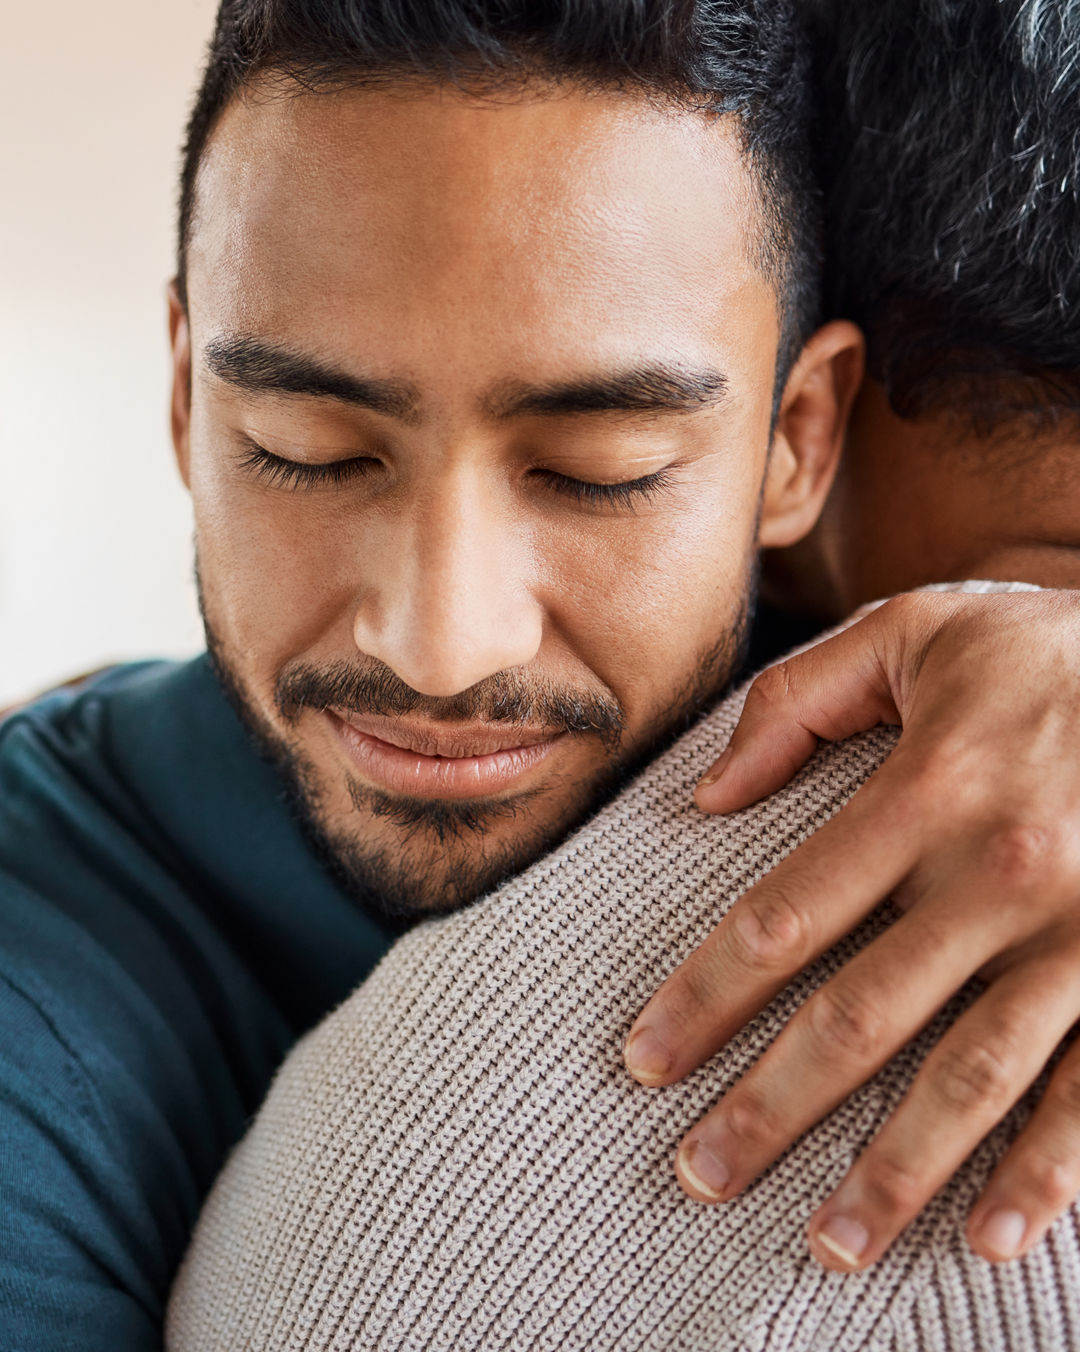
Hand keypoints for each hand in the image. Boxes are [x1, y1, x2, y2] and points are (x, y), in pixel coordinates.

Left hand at [624, 588, 1079, 1270]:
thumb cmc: (1044, 647)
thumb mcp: (916, 631)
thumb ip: (800, 696)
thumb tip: (706, 793)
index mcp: (928, 789)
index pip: (784, 916)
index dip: (705, 995)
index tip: (646, 1057)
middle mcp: (997, 873)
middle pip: (859, 1016)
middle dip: (770, 1105)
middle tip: (699, 1174)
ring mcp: (1079, 935)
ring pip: (970, 1078)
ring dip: (894, 1171)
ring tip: (825, 1244)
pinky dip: (1046, 1172)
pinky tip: (989, 1236)